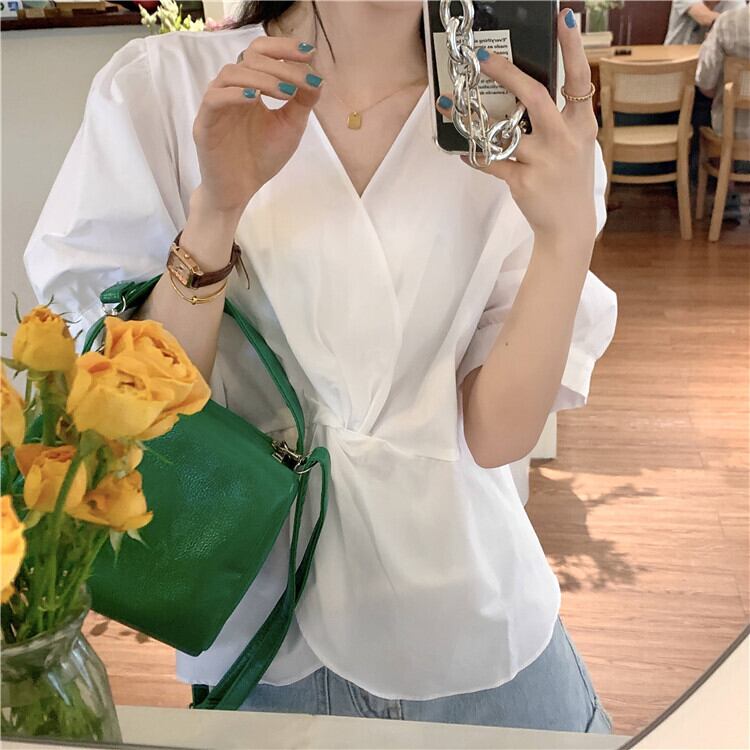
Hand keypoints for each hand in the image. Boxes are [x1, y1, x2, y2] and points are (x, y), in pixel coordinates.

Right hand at [193, 35, 323, 215]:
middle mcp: (232, 89)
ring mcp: (216, 104)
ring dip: (262, 78)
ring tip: (286, 93)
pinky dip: (236, 94)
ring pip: (232, 73)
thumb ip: (302, 102)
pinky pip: (215, 98)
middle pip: (250, 57)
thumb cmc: (261, 158)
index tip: (310, 53)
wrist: (240, 190)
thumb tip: (318, 77)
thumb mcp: (290, 126)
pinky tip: (256, 100)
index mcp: (250, 86)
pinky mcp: (204, 123)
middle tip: (302, 82)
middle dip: (280, 65)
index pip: (262, 52)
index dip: (284, 47)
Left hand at [436, 8, 598, 246]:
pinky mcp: (523, 181)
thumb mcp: (577, 143)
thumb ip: (560, 117)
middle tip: (483, 57)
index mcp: (581, 124)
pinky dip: (472, 155)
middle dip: (508, 73)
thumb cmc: (569, 179)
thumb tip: (527, 87)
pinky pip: (490, 162)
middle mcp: (564, 139)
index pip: (579, 78)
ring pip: (503, 131)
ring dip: (473, 117)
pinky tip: (458, 148)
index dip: (572, 47)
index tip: (564, 18)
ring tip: (450, 103)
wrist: (569, 225)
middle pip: (536, 97)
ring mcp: (543, 161)